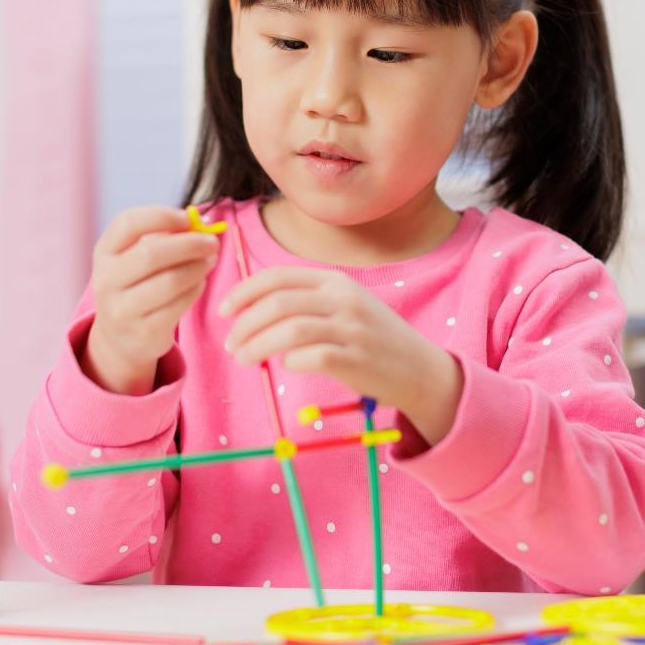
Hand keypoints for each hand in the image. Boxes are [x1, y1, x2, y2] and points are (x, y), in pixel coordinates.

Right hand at [84, 207, 220, 394]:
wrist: (120, 336)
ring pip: (170, 281)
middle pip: (151, 254)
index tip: (187, 218)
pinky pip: (179, 305)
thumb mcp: (135, 257)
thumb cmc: (136, 283)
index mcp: (104, 252)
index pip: (127, 223)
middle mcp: (106, 280)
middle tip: (212, 242)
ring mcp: (122, 309)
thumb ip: (162, 237)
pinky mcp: (143, 331)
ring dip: (198, 267)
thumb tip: (200, 223)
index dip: (162, 216)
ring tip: (210, 260)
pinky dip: (196, 289)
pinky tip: (200, 282)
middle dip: (190, 244)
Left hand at [219, 268, 464, 443]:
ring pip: (289, 330)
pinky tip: (284, 367)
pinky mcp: (357, 359)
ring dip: (257, 345)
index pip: (278, 276)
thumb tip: (252, 310)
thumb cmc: (373, 338)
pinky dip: (290, 361)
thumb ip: (306, 301)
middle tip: (230, 345)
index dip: (244, 291)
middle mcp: (343, 299)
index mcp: (335, 280)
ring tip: (244, 359)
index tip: (224, 311)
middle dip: (244, 324)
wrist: (420, 368)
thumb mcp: (345, 305)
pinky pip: (312, 357)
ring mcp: (352, 329)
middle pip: (278, 303)